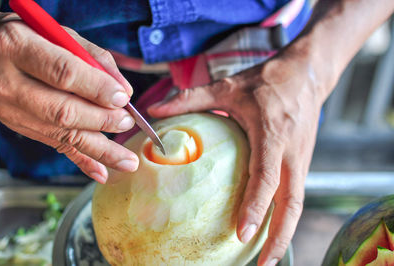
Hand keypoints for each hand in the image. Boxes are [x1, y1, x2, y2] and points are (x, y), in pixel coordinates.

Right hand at [0, 12, 138, 182]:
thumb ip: (92, 57)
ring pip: (61, 135)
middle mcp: (9, 83)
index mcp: (17, 46)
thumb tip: (123, 89)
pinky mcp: (19, 126)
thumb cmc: (25, 37)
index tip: (123, 98)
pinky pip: (53, 145)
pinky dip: (81, 161)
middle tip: (126, 122)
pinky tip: (102, 173)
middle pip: (62, 110)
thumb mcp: (56, 32)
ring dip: (100, 150)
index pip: (63, 73)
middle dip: (102, 120)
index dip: (97, 88)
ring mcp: (10, 110)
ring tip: (127, 161)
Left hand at [148, 52, 322, 264]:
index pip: (266, 177)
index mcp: (273, 134)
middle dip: (279, 236)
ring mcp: (302, 158)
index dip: (256, 206)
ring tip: (268, 257)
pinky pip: (296, 193)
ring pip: (297, 202)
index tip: (241, 233)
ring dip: (285, 232)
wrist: (306, 74)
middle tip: (263, 263)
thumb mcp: (228, 86)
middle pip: (291, 202)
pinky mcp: (304, 160)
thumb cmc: (267, 81)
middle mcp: (292, 151)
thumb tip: (156, 111)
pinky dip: (285, 216)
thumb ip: (192, 98)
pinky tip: (271, 228)